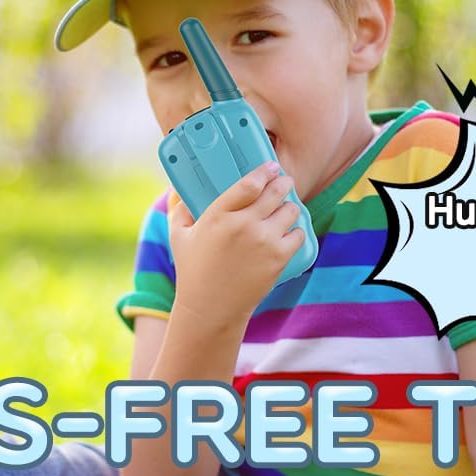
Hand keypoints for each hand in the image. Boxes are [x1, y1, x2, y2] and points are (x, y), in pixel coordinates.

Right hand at [169, 161, 304, 332]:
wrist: (210, 309)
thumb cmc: (192, 271)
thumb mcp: (178, 236)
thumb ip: (179, 209)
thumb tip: (178, 189)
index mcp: (218, 215)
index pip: (249, 183)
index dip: (264, 171)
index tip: (271, 166)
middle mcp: (243, 225)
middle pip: (274, 192)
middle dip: (283, 182)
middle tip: (284, 181)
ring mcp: (263, 242)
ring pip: (289, 211)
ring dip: (290, 206)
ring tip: (287, 207)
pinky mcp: (277, 259)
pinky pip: (297, 235)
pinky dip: (296, 231)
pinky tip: (291, 230)